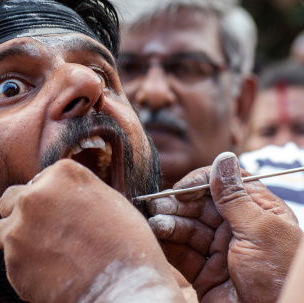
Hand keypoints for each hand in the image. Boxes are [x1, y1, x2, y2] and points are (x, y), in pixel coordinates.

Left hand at [0, 159, 184, 302]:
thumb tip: (61, 197)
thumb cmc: (128, 247)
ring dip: (17, 241)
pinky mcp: (13, 260)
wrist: (123, 288)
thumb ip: (78, 191)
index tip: (58, 216)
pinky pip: (10, 260)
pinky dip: (24, 267)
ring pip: (3, 230)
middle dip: (21, 215)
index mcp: (62, 175)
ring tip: (45, 257)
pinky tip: (49, 273)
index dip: (47, 200)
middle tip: (43, 234)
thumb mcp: (109, 200)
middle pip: (10, 200)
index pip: (38, 181)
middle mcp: (35, 195)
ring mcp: (20, 227)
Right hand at [148, 152, 301, 302]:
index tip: (181, 190)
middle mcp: (235, 227)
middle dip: (177, 205)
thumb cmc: (278, 276)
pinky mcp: (203, 271)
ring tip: (156, 224)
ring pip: (187, 228)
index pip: (223, 184)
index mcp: (256, 211)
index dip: (199, 183)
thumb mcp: (259, 230)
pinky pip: (181, 252)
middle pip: (199, 206)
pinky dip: (167, 243)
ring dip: (169, 224)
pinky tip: (155, 236)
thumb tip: (223, 158)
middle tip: (157, 206)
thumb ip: (234, 196)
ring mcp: (218, 250)